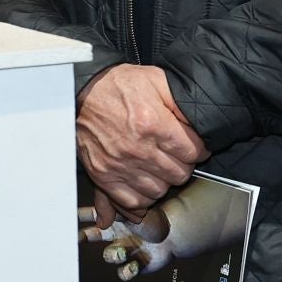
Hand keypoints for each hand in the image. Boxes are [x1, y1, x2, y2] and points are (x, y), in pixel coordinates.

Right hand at [76, 64, 209, 220]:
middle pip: (179, 174)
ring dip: (165, 180)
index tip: (198, 147)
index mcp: (153, 124)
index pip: (192, 152)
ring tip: (163, 167)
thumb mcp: (157, 80)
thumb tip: (200, 124)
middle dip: (184, 164)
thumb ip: (181, 103)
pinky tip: (146, 183)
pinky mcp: (104, 176)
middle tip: (180, 155)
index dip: (200, 149)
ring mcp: (119, 165)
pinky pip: (132, 201)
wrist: (81, 92)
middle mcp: (138, 149)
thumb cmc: (119, 85)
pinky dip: (144, 197)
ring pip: (159, 191)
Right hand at [79, 202, 176, 281]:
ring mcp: (125, 250)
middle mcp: (116, 235)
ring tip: (121, 251)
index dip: (77, 217)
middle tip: (78, 237)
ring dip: (113, 253)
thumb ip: (116, 210)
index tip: (65, 217)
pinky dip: (128, 270)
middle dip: (83, 237)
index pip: (91, 215)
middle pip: (93, 236)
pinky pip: (126, 271)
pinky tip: (134, 265)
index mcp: (115, 220)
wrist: (174, 235)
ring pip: (111, 255)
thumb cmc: (155, 220)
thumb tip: (100, 211)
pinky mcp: (135, 265)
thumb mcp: (133, 210)